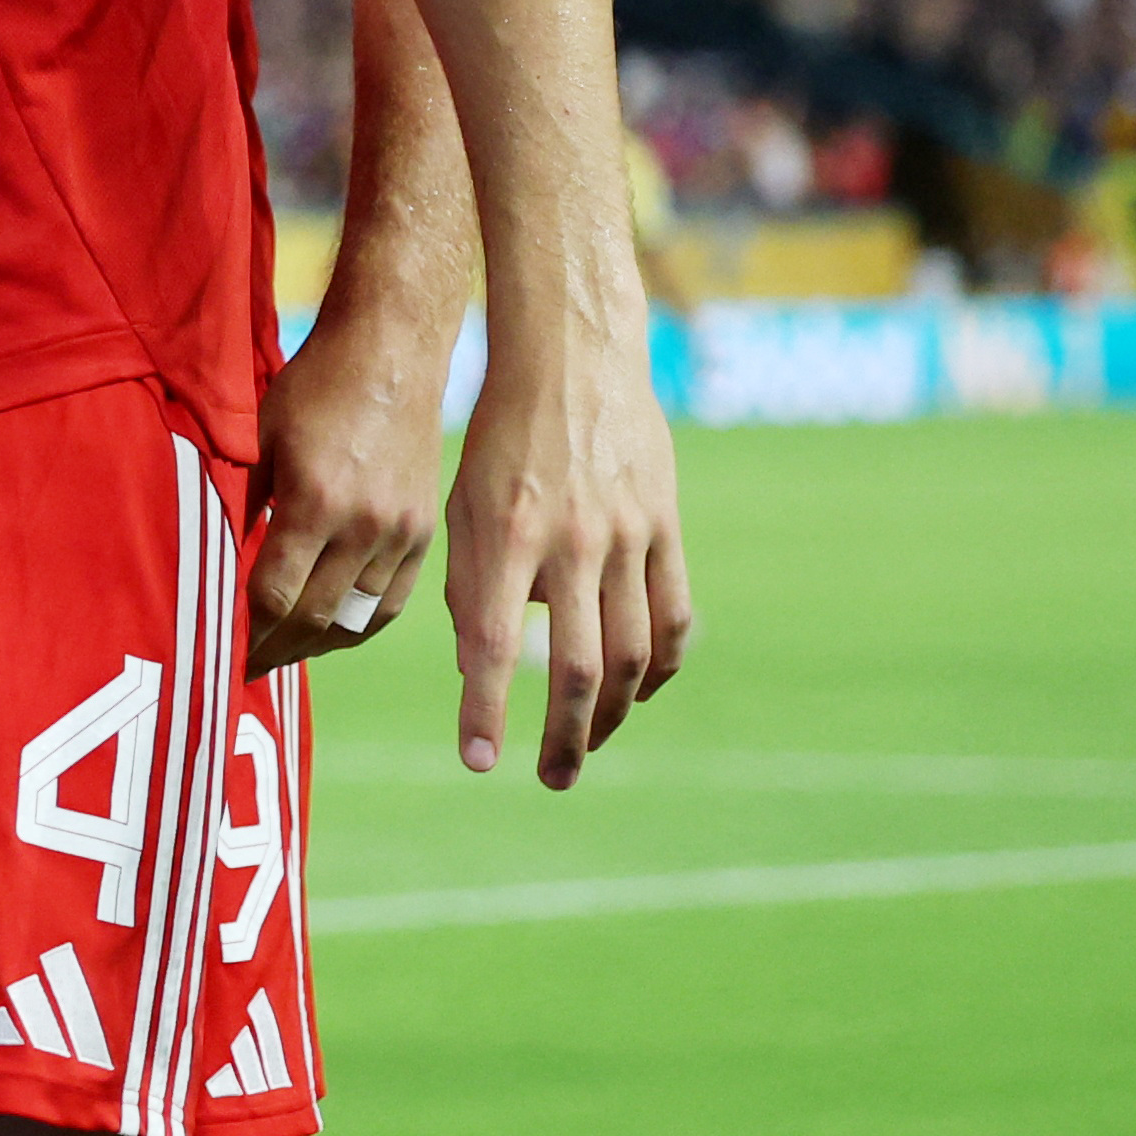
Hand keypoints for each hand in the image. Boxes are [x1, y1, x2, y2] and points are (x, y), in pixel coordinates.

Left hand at [246, 298, 449, 674]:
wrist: (392, 352)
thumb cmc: (315, 386)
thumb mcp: (259, 436)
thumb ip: (240, 501)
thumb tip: (215, 560)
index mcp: (316, 501)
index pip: (273, 594)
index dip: (244, 632)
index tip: (221, 653)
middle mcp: (364, 526)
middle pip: (314, 616)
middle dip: (273, 649)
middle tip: (242, 668)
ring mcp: (401, 533)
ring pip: (356, 619)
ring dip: (314, 644)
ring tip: (281, 654)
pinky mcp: (425, 533)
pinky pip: (391, 603)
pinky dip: (359, 627)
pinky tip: (331, 633)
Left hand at [441, 332, 692, 786]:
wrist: (573, 357)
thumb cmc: (499, 436)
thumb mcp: (462, 505)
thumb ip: (470, 586)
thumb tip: (480, 671)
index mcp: (505, 534)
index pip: (494, 645)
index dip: (486, 710)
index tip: (478, 762)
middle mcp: (571, 542)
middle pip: (580, 668)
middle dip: (564, 736)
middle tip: (550, 779)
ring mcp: (627, 537)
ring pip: (633, 654)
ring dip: (613, 714)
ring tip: (589, 745)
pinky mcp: (666, 528)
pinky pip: (673, 617)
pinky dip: (660, 666)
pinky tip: (640, 692)